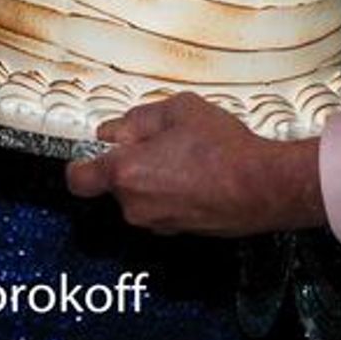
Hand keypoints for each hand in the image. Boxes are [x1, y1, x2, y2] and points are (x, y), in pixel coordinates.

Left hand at [65, 92, 325, 235]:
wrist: (261, 186)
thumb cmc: (222, 148)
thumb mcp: (180, 109)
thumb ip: (139, 118)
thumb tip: (116, 130)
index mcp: (126, 172)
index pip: (79, 178)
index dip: (81, 162)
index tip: (93, 150)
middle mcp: (135, 204)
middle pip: (116, 182)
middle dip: (133, 161)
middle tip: (165, 139)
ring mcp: (157, 222)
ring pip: (142, 194)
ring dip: (156, 176)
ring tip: (191, 154)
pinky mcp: (179, 230)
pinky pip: (164, 206)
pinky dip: (174, 191)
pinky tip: (201, 173)